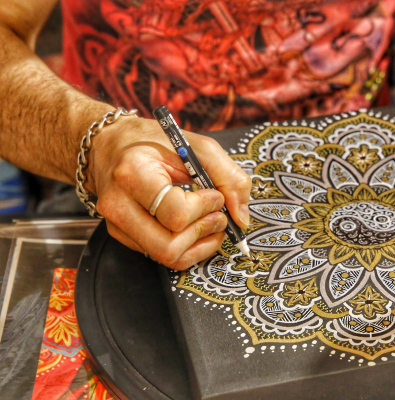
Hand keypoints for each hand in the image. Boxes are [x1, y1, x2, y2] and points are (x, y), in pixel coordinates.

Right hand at [88, 116, 250, 269]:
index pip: (176, 213)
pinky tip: (196, 228)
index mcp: (133, 174)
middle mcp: (118, 205)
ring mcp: (116, 224)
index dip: (205, 208)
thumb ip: (227, 176)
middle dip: (204, 232)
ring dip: (199, 244)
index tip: (215, 195)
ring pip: (167, 256)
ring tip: (211, 222)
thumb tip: (241, 218)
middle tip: (219, 216)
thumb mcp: (197, 145)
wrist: (109, 145)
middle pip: (169, 245)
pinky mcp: (121, 236)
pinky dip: (188, 248)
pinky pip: (161, 256)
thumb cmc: (153, 142)